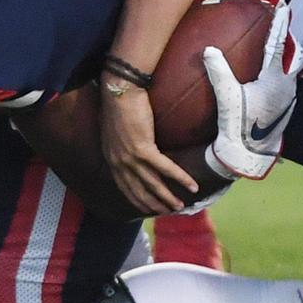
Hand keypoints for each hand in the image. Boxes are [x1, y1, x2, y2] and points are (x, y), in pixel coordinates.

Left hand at [99, 84, 198, 213]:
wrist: (120, 90)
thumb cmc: (118, 105)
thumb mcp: (114, 132)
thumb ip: (119, 146)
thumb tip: (130, 151)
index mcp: (110, 158)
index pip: (124, 186)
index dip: (137, 199)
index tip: (148, 208)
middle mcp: (119, 161)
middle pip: (138, 189)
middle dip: (153, 203)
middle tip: (167, 212)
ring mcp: (130, 157)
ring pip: (152, 183)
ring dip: (167, 197)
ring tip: (179, 206)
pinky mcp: (144, 149)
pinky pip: (165, 168)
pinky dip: (180, 178)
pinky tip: (192, 186)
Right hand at [202, 2, 296, 179]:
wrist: (250, 154)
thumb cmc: (238, 126)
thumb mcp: (227, 97)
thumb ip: (218, 71)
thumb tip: (208, 49)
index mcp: (275, 79)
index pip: (278, 44)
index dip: (280, 24)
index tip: (283, 7)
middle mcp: (288, 85)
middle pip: (291, 54)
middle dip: (287, 37)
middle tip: (282, 22)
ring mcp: (289, 97)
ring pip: (290, 68)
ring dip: (284, 54)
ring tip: (276, 44)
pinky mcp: (285, 107)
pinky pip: (285, 80)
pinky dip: (279, 70)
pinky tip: (267, 74)